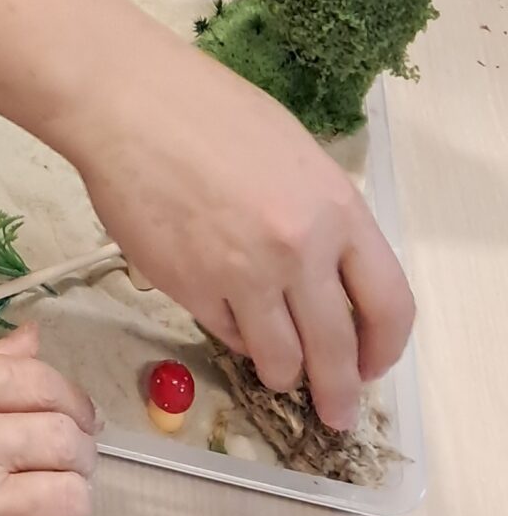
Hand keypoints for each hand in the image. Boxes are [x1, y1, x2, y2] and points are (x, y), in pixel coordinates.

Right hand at [64, 28, 413, 433]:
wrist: (124, 102)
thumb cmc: (203, 109)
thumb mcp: (289, 151)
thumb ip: (319, 214)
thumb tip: (329, 273)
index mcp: (337, 208)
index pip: (390, 304)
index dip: (385, 348)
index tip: (372, 366)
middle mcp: (301, 250)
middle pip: (337, 351)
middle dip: (338, 393)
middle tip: (335, 413)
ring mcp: (246, 274)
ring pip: (281, 360)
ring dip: (281, 372)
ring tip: (275, 369)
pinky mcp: (193, 290)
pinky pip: (228, 336)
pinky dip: (233, 335)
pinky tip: (225, 313)